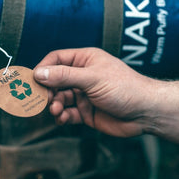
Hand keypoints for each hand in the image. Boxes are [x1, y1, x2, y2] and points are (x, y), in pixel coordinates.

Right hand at [34, 48, 178, 144]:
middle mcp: (83, 76)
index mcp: (85, 60)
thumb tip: (38, 73)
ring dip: (54, 105)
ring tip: (56, 111)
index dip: (43, 69)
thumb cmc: (124, 88)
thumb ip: (64, 76)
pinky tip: (63, 119)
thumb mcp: (93, 78)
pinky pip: (68, 113)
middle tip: (42, 100)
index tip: (32, 81)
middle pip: (54, 81)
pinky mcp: (87, 112)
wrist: (146, 112)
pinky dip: (63, 116)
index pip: (56, 59)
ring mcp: (84, 95)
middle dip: (47, 91)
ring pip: (59, 99)